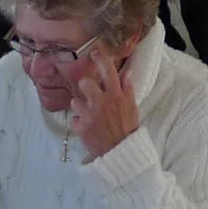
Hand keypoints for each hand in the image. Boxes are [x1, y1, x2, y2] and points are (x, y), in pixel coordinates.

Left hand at [68, 40, 141, 159]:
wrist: (121, 154)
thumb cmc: (128, 130)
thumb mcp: (133, 108)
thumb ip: (127, 89)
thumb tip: (127, 73)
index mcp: (116, 96)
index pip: (107, 71)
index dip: (100, 59)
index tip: (94, 53)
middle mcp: (101, 102)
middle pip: (84, 83)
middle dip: (85, 87)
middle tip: (90, 94)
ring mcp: (89, 115)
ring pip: (75, 101)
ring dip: (81, 106)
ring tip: (90, 114)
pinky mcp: (80, 128)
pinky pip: (74, 119)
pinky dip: (79, 122)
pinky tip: (87, 127)